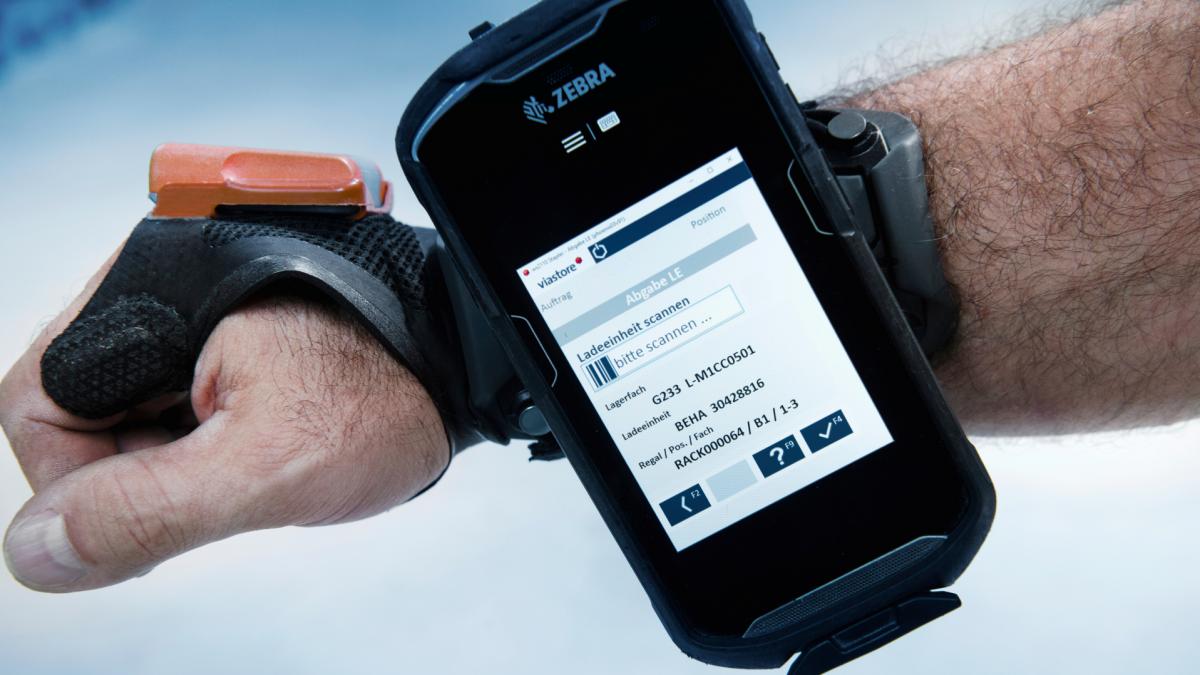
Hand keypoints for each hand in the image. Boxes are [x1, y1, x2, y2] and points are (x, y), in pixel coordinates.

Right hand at [0, 253, 447, 591]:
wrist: (465, 358)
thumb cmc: (390, 391)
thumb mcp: (267, 468)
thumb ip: (148, 509)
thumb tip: (38, 546)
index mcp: (154, 288)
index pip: (36, 403)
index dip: (76, 484)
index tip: (144, 524)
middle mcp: (162, 278)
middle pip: (80, 404)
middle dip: (135, 469)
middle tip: (218, 490)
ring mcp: (193, 300)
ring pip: (129, 406)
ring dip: (173, 457)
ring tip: (251, 460)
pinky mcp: (223, 323)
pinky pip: (176, 395)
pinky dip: (202, 437)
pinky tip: (256, 444)